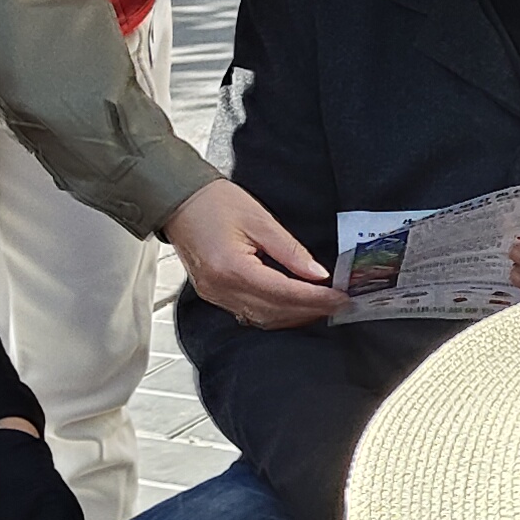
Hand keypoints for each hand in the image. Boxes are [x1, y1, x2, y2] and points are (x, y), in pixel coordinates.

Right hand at [168, 177, 337, 328]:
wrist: (179, 201)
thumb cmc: (213, 202)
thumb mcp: (260, 220)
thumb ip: (291, 251)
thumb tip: (318, 274)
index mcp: (232, 269)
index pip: (284, 293)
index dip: (316, 299)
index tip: (340, 298)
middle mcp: (221, 289)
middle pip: (275, 312)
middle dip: (310, 310)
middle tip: (339, 305)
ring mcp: (214, 295)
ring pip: (263, 318)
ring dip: (294, 316)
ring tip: (322, 306)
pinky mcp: (213, 294)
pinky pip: (249, 313)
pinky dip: (275, 313)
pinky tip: (293, 305)